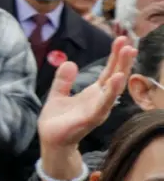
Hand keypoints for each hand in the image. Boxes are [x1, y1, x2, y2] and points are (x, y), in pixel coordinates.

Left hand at [38, 36, 134, 152]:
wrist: (51, 140)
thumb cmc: (57, 119)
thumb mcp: (58, 94)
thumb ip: (64, 79)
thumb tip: (70, 62)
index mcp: (93, 92)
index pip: (108, 71)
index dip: (115, 56)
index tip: (122, 40)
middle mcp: (100, 100)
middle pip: (115, 76)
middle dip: (123, 60)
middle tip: (129, 42)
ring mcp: (98, 109)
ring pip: (113, 88)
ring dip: (122, 71)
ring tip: (128, 54)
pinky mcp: (91, 118)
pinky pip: (103, 103)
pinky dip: (111, 91)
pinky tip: (116, 79)